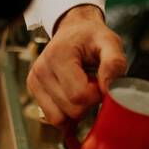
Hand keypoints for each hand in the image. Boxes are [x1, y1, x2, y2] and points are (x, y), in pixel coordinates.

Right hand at [27, 4, 126, 127]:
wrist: (74, 29)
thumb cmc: (92, 37)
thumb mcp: (110, 42)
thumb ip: (114, 63)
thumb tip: (109, 90)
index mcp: (58, 55)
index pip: (79, 96)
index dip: (97, 95)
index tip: (100, 81)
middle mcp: (41, 69)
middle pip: (70, 110)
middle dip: (88, 103)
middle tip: (93, 83)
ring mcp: (34, 81)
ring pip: (59, 119)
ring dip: (77, 110)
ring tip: (82, 88)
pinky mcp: (34, 90)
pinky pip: (53, 118)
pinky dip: (66, 115)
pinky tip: (74, 102)